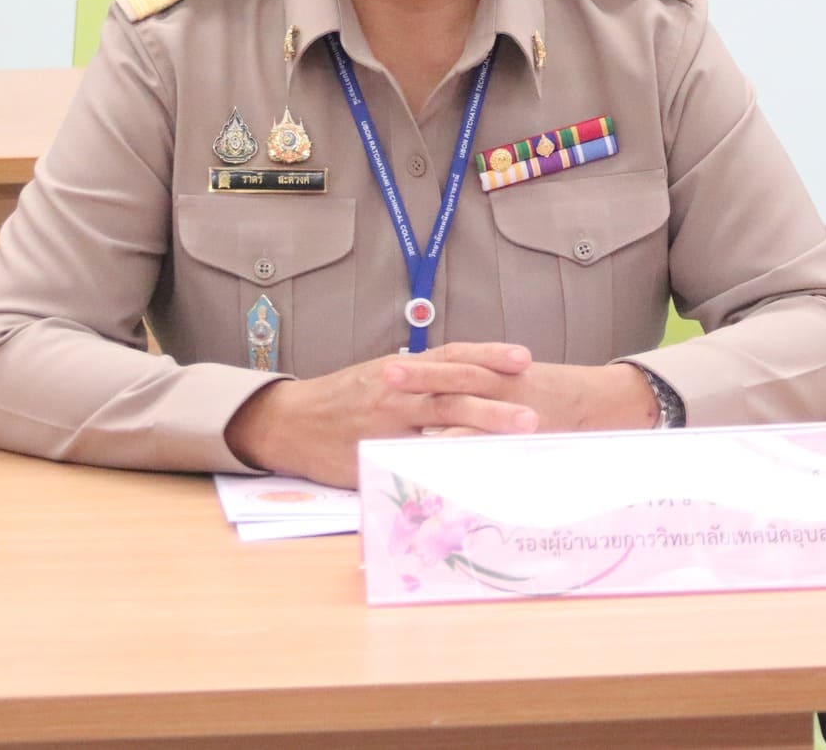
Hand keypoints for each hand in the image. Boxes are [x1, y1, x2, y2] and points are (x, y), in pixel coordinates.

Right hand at [225, 342, 540, 486]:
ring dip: (484, 426)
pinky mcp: (375, 450)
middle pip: (455, 388)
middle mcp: (397, 388)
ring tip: (518, 434)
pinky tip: (475, 469)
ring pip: (443, 421)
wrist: (290, 421)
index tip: (524, 358)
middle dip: (498, 399)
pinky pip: (417, 457)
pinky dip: (447, 461)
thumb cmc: (339, 400)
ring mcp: (386, 420)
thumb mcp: (377, 379)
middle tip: (535, 410)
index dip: (489, 355)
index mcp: (401, 369)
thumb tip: (461, 390)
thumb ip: (417, 384)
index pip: (452, 355)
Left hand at [382, 354, 660, 434]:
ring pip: (469, 403)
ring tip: (403, 410)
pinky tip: (441, 444)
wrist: (603, 402)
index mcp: (497, 369)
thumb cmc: (556, 397)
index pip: (454, 362)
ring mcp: (514, 405)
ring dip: (436, 407)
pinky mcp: (525, 428)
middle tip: (385, 374)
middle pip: (455, 374)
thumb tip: (443, 407)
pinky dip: (467, 439)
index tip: (385, 365)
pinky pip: (492, 434)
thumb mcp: (519, 385)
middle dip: (420, 375)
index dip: (422, 364)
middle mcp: (503, 382)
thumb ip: (485, 392)